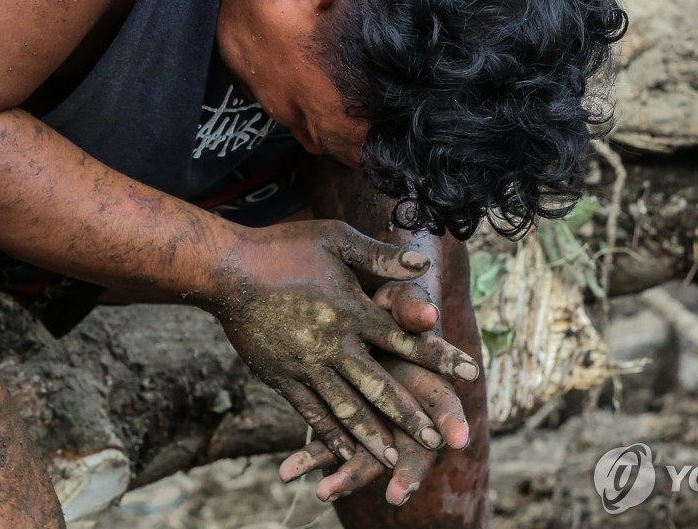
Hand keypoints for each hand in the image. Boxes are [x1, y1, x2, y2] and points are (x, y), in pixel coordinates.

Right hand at [214, 220, 479, 467]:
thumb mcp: (336, 238)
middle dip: (410, 415)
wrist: (227, 269)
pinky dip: (329, 433)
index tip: (471, 373)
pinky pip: (310, 411)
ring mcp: (306, 364)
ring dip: (372, 434)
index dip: (439, 356)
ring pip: (346, 408)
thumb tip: (423, 263)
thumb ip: (379, 255)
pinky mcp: (281, 376)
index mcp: (352, 310)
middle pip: (380, 386)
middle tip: (438, 440)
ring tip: (394, 459)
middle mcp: (334, 344)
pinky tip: (343, 450)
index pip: (406, 338)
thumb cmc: (283, 247)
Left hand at [276, 282, 470, 504]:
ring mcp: (372, 423)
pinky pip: (327, 447)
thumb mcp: (398, 298)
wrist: (349, 309)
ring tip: (324, 491)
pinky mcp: (339, 423)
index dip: (453, 422)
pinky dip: (308, 461)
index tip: (458, 441)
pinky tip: (286, 472)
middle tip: (398, 494)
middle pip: (412, 451)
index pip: (445, 407)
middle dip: (406, 474)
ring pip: (366, 458)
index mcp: (426, 383)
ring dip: (347, 477)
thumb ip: (411, 307)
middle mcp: (403, 413)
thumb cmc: (384, 304)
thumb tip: (428, 315)